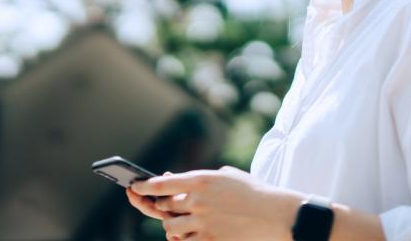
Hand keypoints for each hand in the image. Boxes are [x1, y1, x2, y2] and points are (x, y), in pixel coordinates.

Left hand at [128, 165, 300, 240]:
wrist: (275, 215)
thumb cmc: (253, 192)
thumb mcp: (227, 177)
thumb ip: (200, 180)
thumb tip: (174, 180)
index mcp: (202, 179)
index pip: (162, 184)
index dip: (144, 187)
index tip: (134, 187)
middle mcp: (198, 200)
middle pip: (165, 207)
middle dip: (164, 207)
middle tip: (167, 207)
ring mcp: (202, 222)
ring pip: (170, 226)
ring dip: (173, 225)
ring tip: (184, 222)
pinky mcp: (209, 240)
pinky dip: (182, 239)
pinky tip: (190, 234)